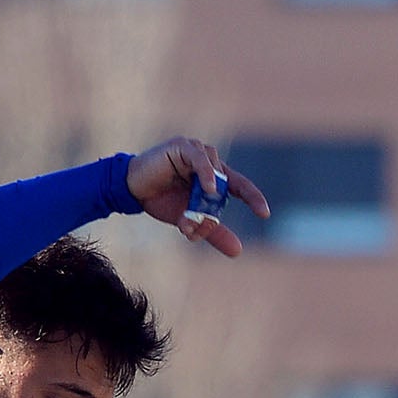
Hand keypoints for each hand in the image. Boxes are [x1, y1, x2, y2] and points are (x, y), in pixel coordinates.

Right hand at [123, 136, 270, 258]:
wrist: (132, 190)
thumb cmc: (161, 200)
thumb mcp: (190, 220)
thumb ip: (213, 231)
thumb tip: (238, 251)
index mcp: (214, 177)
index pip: (239, 186)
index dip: (253, 198)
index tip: (265, 214)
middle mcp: (209, 161)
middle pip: (224, 185)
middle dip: (211, 210)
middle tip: (194, 228)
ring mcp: (197, 151)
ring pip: (214, 174)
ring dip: (203, 199)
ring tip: (185, 216)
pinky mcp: (183, 146)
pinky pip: (201, 159)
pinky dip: (207, 174)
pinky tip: (208, 189)